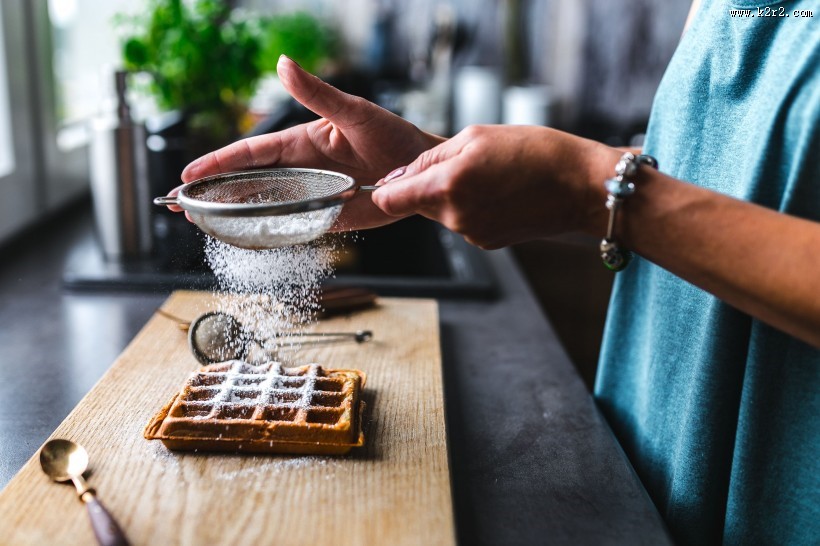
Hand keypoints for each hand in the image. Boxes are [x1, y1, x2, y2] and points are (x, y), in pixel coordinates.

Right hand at [168, 55, 443, 229]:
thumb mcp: (354, 112)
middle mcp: (299, 170)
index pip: (250, 153)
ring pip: (262, 206)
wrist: (419, 171)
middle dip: (213, 192)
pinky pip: (289, 227)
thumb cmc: (392, 136)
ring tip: (200, 222)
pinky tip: (242, 239)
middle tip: (181, 204)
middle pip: (246, 182)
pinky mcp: (324, 218)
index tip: (190, 173)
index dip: (219, 162)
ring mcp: (309, 195)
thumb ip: (318, 93)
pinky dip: (265, 233)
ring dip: (231, 214)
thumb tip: (283, 63)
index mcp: (301, 143)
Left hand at [372, 125, 620, 248]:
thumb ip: (429, 158)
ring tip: (489, 175)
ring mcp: (470, 233)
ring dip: (452, 194)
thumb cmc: (534, 152)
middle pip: (417, 203)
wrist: (580, 186)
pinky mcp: (485, 242)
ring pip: (441, 211)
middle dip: (428, 184)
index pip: (389, 199)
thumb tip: (397, 177)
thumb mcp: (475, 136)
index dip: (386, 187)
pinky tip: (500, 193)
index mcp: (447, 186)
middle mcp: (454, 217)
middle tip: (464, 163)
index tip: (394, 177)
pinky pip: (463, 221)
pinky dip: (472, 207)